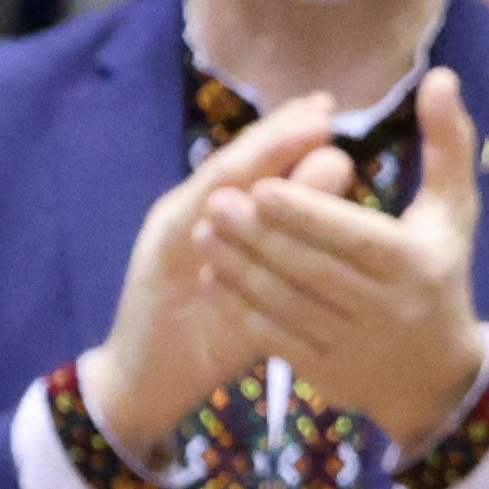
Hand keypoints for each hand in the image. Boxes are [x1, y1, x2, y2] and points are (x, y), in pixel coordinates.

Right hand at [87, 97, 343, 452]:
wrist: (147, 379)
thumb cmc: (210, 331)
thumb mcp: (258, 285)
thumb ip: (288, 244)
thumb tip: (341, 203)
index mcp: (212, 215)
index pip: (252, 166)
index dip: (287, 135)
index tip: (328, 110)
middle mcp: (187, 214)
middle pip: (235, 166)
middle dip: (278, 137)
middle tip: (323, 111)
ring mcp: (170, 238)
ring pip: (216, 191)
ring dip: (258, 163)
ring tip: (307, 138)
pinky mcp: (161, 270)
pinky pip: (193, 239)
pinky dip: (222, 218)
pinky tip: (253, 199)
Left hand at [197, 64, 488, 454]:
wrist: (439, 376)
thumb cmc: (442, 274)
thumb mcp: (454, 211)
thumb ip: (447, 143)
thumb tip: (439, 76)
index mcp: (413, 263)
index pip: (348, 234)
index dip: (301, 211)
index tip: (259, 185)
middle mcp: (386, 309)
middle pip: (311, 267)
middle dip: (258, 235)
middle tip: (217, 202)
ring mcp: (356, 346)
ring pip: (287, 303)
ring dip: (241, 268)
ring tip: (205, 232)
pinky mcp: (329, 374)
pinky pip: (277, 339)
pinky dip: (242, 308)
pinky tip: (215, 279)